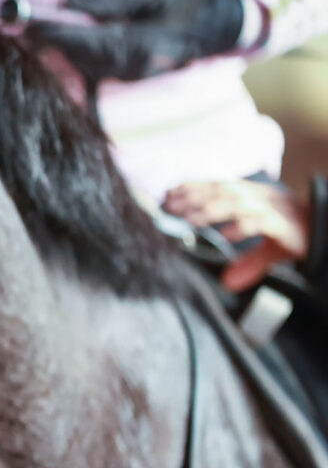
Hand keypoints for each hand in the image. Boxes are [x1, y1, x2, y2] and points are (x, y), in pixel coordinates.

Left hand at [25, 0, 243, 81]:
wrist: (204, 31)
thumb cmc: (171, 4)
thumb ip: (102, 1)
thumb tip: (65, 3)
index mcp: (141, 43)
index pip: (92, 41)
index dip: (60, 35)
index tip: (33, 26)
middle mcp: (131, 67)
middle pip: (81, 58)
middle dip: (51, 43)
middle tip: (21, 28)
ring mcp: (126, 77)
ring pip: (82, 66)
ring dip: (57, 51)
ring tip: (30, 33)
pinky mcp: (121, 81)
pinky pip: (89, 71)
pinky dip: (70, 59)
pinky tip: (51, 48)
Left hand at [162, 179, 309, 291]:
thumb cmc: (300, 236)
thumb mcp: (270, 250)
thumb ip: (248, 263)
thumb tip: (228, 282)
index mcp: (256, 195)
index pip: (219, 185)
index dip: (193, 187)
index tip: (168, 193)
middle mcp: (263, 197)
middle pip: (223, 190)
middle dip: (194, 197)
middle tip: (169, 207)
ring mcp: (275, 209)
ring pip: (238, 202)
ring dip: (211, 210)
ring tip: (189, 220)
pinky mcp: (285, 224)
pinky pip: (260, 221)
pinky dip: (242, 226)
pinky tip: (227, 234)